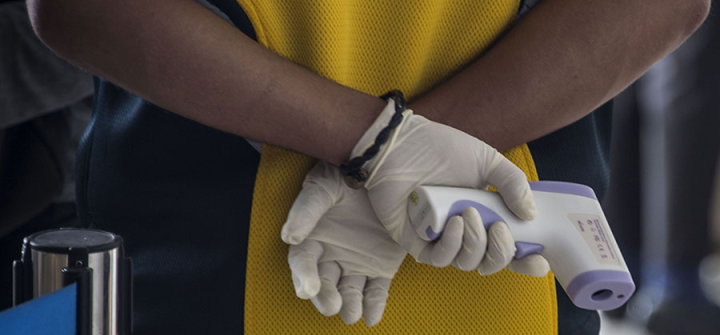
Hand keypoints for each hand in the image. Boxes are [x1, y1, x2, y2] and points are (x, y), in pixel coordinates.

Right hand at [282, 162, 406, 325]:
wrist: (383, 170)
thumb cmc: (345, 177)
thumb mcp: (323, 187)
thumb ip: (306, 211)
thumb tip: (289, 236)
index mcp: (313, 238)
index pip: (302, 262)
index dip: (303, 276)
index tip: (308, 289)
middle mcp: (332, 255)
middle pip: (324, 283)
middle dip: (326, 297)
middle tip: (332, 305)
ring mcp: (357, 263)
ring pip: (350, 292)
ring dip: (350, 306)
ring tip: (351, 314)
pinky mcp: (381, 267)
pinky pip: (376, 291)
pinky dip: (374, 306)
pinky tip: (372, 317)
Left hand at [352, 96, 548, 275]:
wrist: (398, 144)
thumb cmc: (438, 147)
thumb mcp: (486, 159)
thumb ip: (512, 183)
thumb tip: (531, 215)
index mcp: (484, 213)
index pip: (509, 247)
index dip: (526, 260)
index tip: (540, 261)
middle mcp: (465, 229)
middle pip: (490, 262)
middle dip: (501, 252)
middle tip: (499, 227)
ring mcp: (441, 237)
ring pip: (468, 263)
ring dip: (475, 243)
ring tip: (468, 214)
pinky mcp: (417, 241)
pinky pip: (439, 259)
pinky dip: (452, 246)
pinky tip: (454, 223)